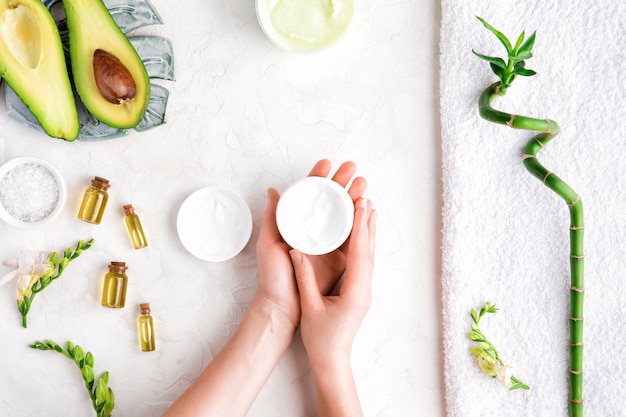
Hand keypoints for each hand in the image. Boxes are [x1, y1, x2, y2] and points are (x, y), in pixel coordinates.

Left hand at [254, 159, 367, 331]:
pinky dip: (361, 222)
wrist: (284, 307)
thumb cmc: (273, 278)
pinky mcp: (340, 258)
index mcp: (297, 225)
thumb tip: (273, 191)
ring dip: (355, 198)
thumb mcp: (268, 244)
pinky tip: (368, 208)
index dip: (319, 178)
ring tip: (364, 183)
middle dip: (343, 182)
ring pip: (344, 215)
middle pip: (331, 202)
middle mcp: (314, 231)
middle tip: (353, 168)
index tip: (327, 163)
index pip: (309, 195)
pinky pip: (352, 238)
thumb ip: (273, 218)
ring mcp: (328, 244)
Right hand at [290, 196, 376, 367]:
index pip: (359, 253)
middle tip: (365, 198)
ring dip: (367, 232)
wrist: (332, 361)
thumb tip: (296, 251)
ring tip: (367, 210)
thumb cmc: (321, 339)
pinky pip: (364, 263)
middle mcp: (364, 289)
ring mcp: (364, 291)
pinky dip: (363, 245)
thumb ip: (304, 278)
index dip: (359, 227)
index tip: (361, 206)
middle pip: (367, 250)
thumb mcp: (310, 306)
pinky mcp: (359, 293)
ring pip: (368, 255)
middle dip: (366, 223)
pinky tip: (361, 236)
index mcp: (355, 291)